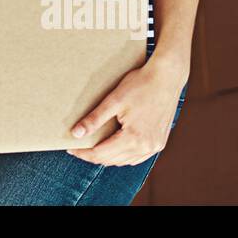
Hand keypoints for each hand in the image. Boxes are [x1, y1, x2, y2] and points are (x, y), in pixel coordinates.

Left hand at [64, 53, 185, 165]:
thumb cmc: (140, 84)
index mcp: (134, 138)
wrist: (167, 76)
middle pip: (113, 160)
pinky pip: (137, 156)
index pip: (101, 154)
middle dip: (93, 156)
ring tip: (93, 147)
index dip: (84, 153)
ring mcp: (155, 146)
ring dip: (108, 157)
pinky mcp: (159, 141)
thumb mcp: (114, 100)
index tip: (70, 149)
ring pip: (125, 161)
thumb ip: (94, 119)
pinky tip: (114, 147)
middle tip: (78, 148)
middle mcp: (146, 147)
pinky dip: (123, 155)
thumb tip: (75, 134)